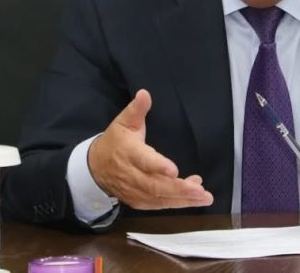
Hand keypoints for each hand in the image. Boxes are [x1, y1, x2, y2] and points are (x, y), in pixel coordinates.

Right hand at [87, 89, 213, 209]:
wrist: (94, 168)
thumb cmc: (114, 141)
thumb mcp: (123, 122)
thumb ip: (136, 109)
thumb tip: (145, 93)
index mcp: (129, 152)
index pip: (144, 161)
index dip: (158, 166)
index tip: (174, 170)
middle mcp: (132, 174)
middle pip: (155, 185)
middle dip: (179, 189)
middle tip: (201, 191)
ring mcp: (135, 191)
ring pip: (159, 198)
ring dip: (183, 199)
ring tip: (204, 197)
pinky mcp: (139, 201)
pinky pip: (158, 205)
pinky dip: (177, 203)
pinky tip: (194, 198)